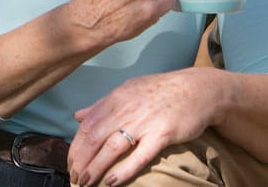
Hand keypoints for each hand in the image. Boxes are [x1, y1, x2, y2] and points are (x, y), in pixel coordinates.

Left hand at [69, 68, 213, 186]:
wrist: (197, 89)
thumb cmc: (161, 91)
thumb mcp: (128, 90)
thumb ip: (102, 105)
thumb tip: (78, 116)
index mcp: (116, 97)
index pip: (87, 125)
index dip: (76, 146)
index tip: (70, 163)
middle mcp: (127, 108)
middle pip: (95, 138)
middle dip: (81, 161)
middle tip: (75, 178)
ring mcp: (145, 121)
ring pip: (112, 148)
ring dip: (96, 168)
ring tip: (86, 183)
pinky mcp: (163, 134)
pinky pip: (140, 155)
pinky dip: (124, 170)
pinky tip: (112, 182)